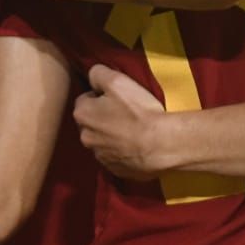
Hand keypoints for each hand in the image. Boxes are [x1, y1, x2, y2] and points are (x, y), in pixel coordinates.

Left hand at [74, 65, 169, 179]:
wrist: (161, 145)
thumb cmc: (138, 111)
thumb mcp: (117, 81)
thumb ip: (98, 74)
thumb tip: (92, 76)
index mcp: (83, 114)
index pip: (85, 100)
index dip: (101, 96)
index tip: (117, 98)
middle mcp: (86, 138)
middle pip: (92, 122)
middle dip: (104, 117)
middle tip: (126, 112)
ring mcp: (100, 156)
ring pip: (102, 141)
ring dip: (113, 135)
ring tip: (134, 130)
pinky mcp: (115, 170)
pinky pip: (115, 157)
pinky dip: (123, 151)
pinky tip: (137, 145)